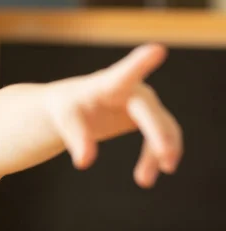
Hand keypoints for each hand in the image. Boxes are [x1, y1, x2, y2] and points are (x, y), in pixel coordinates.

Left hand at [45, 43, 181, 187]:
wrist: (73, 108)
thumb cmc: (66, 108)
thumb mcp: (64, 119)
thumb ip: (75, 136)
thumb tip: (84, 161)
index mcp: (106, 84)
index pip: (124, 74)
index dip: (140, 63)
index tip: (157, 49)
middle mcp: (131, 89)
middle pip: (148, 111)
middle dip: (157, 133)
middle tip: (166, 157)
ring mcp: (144, 102)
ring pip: (162, 128)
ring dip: (159, 153)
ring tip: (143, 181)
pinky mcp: (149, 116)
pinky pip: (163, 137)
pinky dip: (156, 157)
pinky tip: (145, 176)